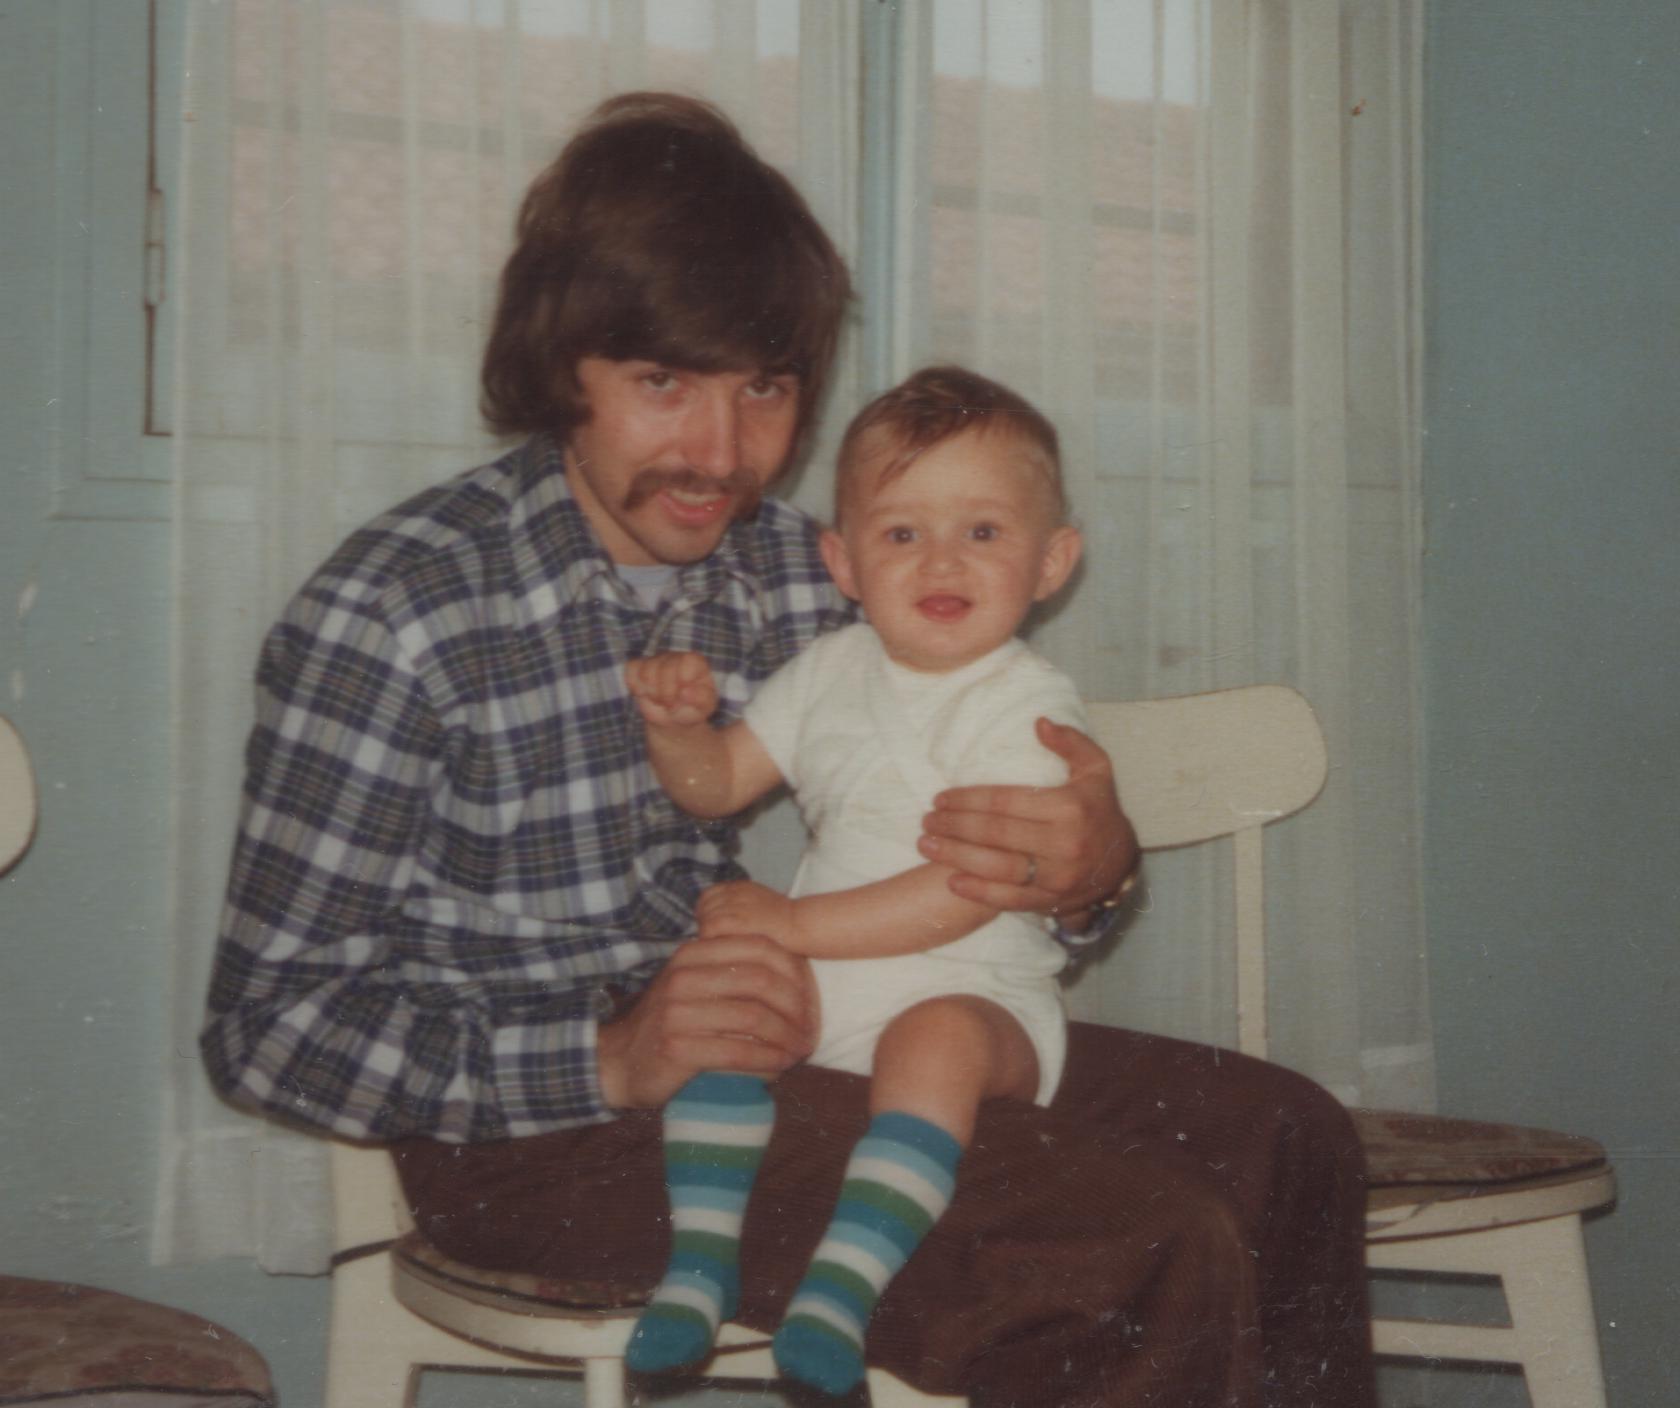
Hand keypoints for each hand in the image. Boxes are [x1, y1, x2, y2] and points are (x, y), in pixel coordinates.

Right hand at [596, 933, 816, 1109]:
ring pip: (753, 1018)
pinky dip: (766, 1061)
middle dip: (797, 1008)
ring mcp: (677, 1011)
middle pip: (761, 981)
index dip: (795, 972)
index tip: (811, 999)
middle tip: (811, 1030)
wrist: (620, 1059)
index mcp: (694, 952)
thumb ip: (736, 974)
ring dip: (786, 1038)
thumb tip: (801, 982)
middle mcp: (684, 975)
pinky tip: (779, 1068)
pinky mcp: (676, 1047)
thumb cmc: (673, 1021)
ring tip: (800, 1051)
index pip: (760, 947)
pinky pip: (736, 1052)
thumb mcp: (698, 984)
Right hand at [624, 651, 716, 727]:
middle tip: (671, 706)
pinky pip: (632, 670)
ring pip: (647, 670)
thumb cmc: (692, 709)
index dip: (682, 680)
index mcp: (695, 662)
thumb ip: (701, 699)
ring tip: (660, 701)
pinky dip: (636, 686)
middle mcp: (674, 657)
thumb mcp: (704, 707)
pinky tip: (645, 694)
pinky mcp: (639, 667)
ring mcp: (655, 661)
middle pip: (665, 667)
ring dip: (652, 692)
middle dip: (666, 693)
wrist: (673, 718)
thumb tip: (685, 692)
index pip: (687, 660)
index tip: (683, 695)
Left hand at [696, 879, 798, 945]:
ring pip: (704, 919)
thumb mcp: (760, 909)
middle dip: (706, 925)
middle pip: (703, 908)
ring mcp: (736, 904)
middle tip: (718, 942)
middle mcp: (735, 892)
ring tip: (720, 948)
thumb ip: (741, 911)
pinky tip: (721, 950)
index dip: (707, 914)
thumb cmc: (785, 924)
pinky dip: (710, 940)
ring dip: (708, 935)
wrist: (802, 925)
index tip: (716, 930)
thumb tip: (719, 926)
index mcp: (740, 887)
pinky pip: (709, 929)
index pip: (707, 897)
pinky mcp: (737, 919)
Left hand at [918, 717, 1137, 916]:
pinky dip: (979, 892)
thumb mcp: (1096, 769)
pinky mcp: (1051, 901)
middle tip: (926, 820)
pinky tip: (951, 880)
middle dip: (955, 826)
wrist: (1121, 862)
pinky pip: (1010, 899)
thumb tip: (1038, 723)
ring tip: (926, 845)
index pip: (1006, 802)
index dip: (969, 799)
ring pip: (998, 867)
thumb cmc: (1099, 808)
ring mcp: (1058, 877)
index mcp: (1070, 807)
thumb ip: (1070, 742)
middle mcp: (1064, 844)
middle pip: (997, 834)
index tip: (941, 797)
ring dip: (957, 857)